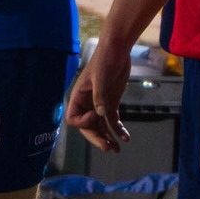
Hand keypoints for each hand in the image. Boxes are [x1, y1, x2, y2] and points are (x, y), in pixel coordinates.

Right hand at [65, 36, 131, 152]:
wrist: (118, 49)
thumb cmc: (105, 60)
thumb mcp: (101, 77)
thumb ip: (100, 96)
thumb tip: (100, 115)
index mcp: (78, 97)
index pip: (73, 119)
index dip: (83, 123)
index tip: (96, 116)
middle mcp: (87, 103)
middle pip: (88, 127)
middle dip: (97, 138)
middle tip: (108, 148)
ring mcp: (99, 104)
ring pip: (101, 126)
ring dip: (108, 138)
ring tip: (117, 149)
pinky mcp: (111, 102)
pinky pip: (112, 120)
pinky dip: (118, 129)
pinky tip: (126, 138)